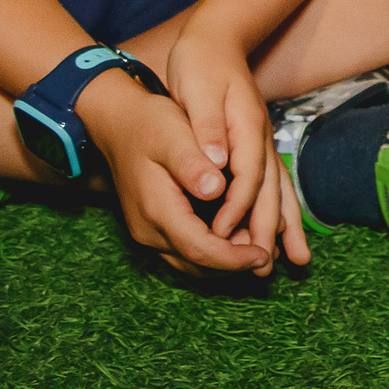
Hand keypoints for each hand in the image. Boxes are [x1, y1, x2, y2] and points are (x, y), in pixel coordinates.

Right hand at [82, 71, 272, 275]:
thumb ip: (192, 164)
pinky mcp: (152, 229)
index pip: (200, 250)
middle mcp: (149, 230)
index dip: (234, 258)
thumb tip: (215, 189)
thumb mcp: (173, 135)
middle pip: (197, 264)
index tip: (264, 254)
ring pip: (191, 264)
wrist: (119, 124)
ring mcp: (148, 232)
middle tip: (269, 253)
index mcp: (157, 209)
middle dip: (234, 265)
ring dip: (224, 262)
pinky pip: (184, 252)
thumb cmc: (150, 125)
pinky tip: (237, 238)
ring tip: (259, 248)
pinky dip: (212, 253)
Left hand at [162, 29, 304, 271]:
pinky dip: (281, 209)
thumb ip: (206, 127)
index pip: (246, 176)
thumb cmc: (201, 63)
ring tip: (297, 261)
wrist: (217, 36)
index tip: (222, 237)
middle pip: (270, 190)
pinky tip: (285, 229)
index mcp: (245, 126)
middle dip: (269, 231)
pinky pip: (274, 184)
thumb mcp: (197, 89)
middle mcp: (259, 138)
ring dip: (286, 227)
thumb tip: (216, 162)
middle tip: (266, 269)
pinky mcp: (255, 144)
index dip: (235, 209)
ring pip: (279, 190)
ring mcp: (261, 141)